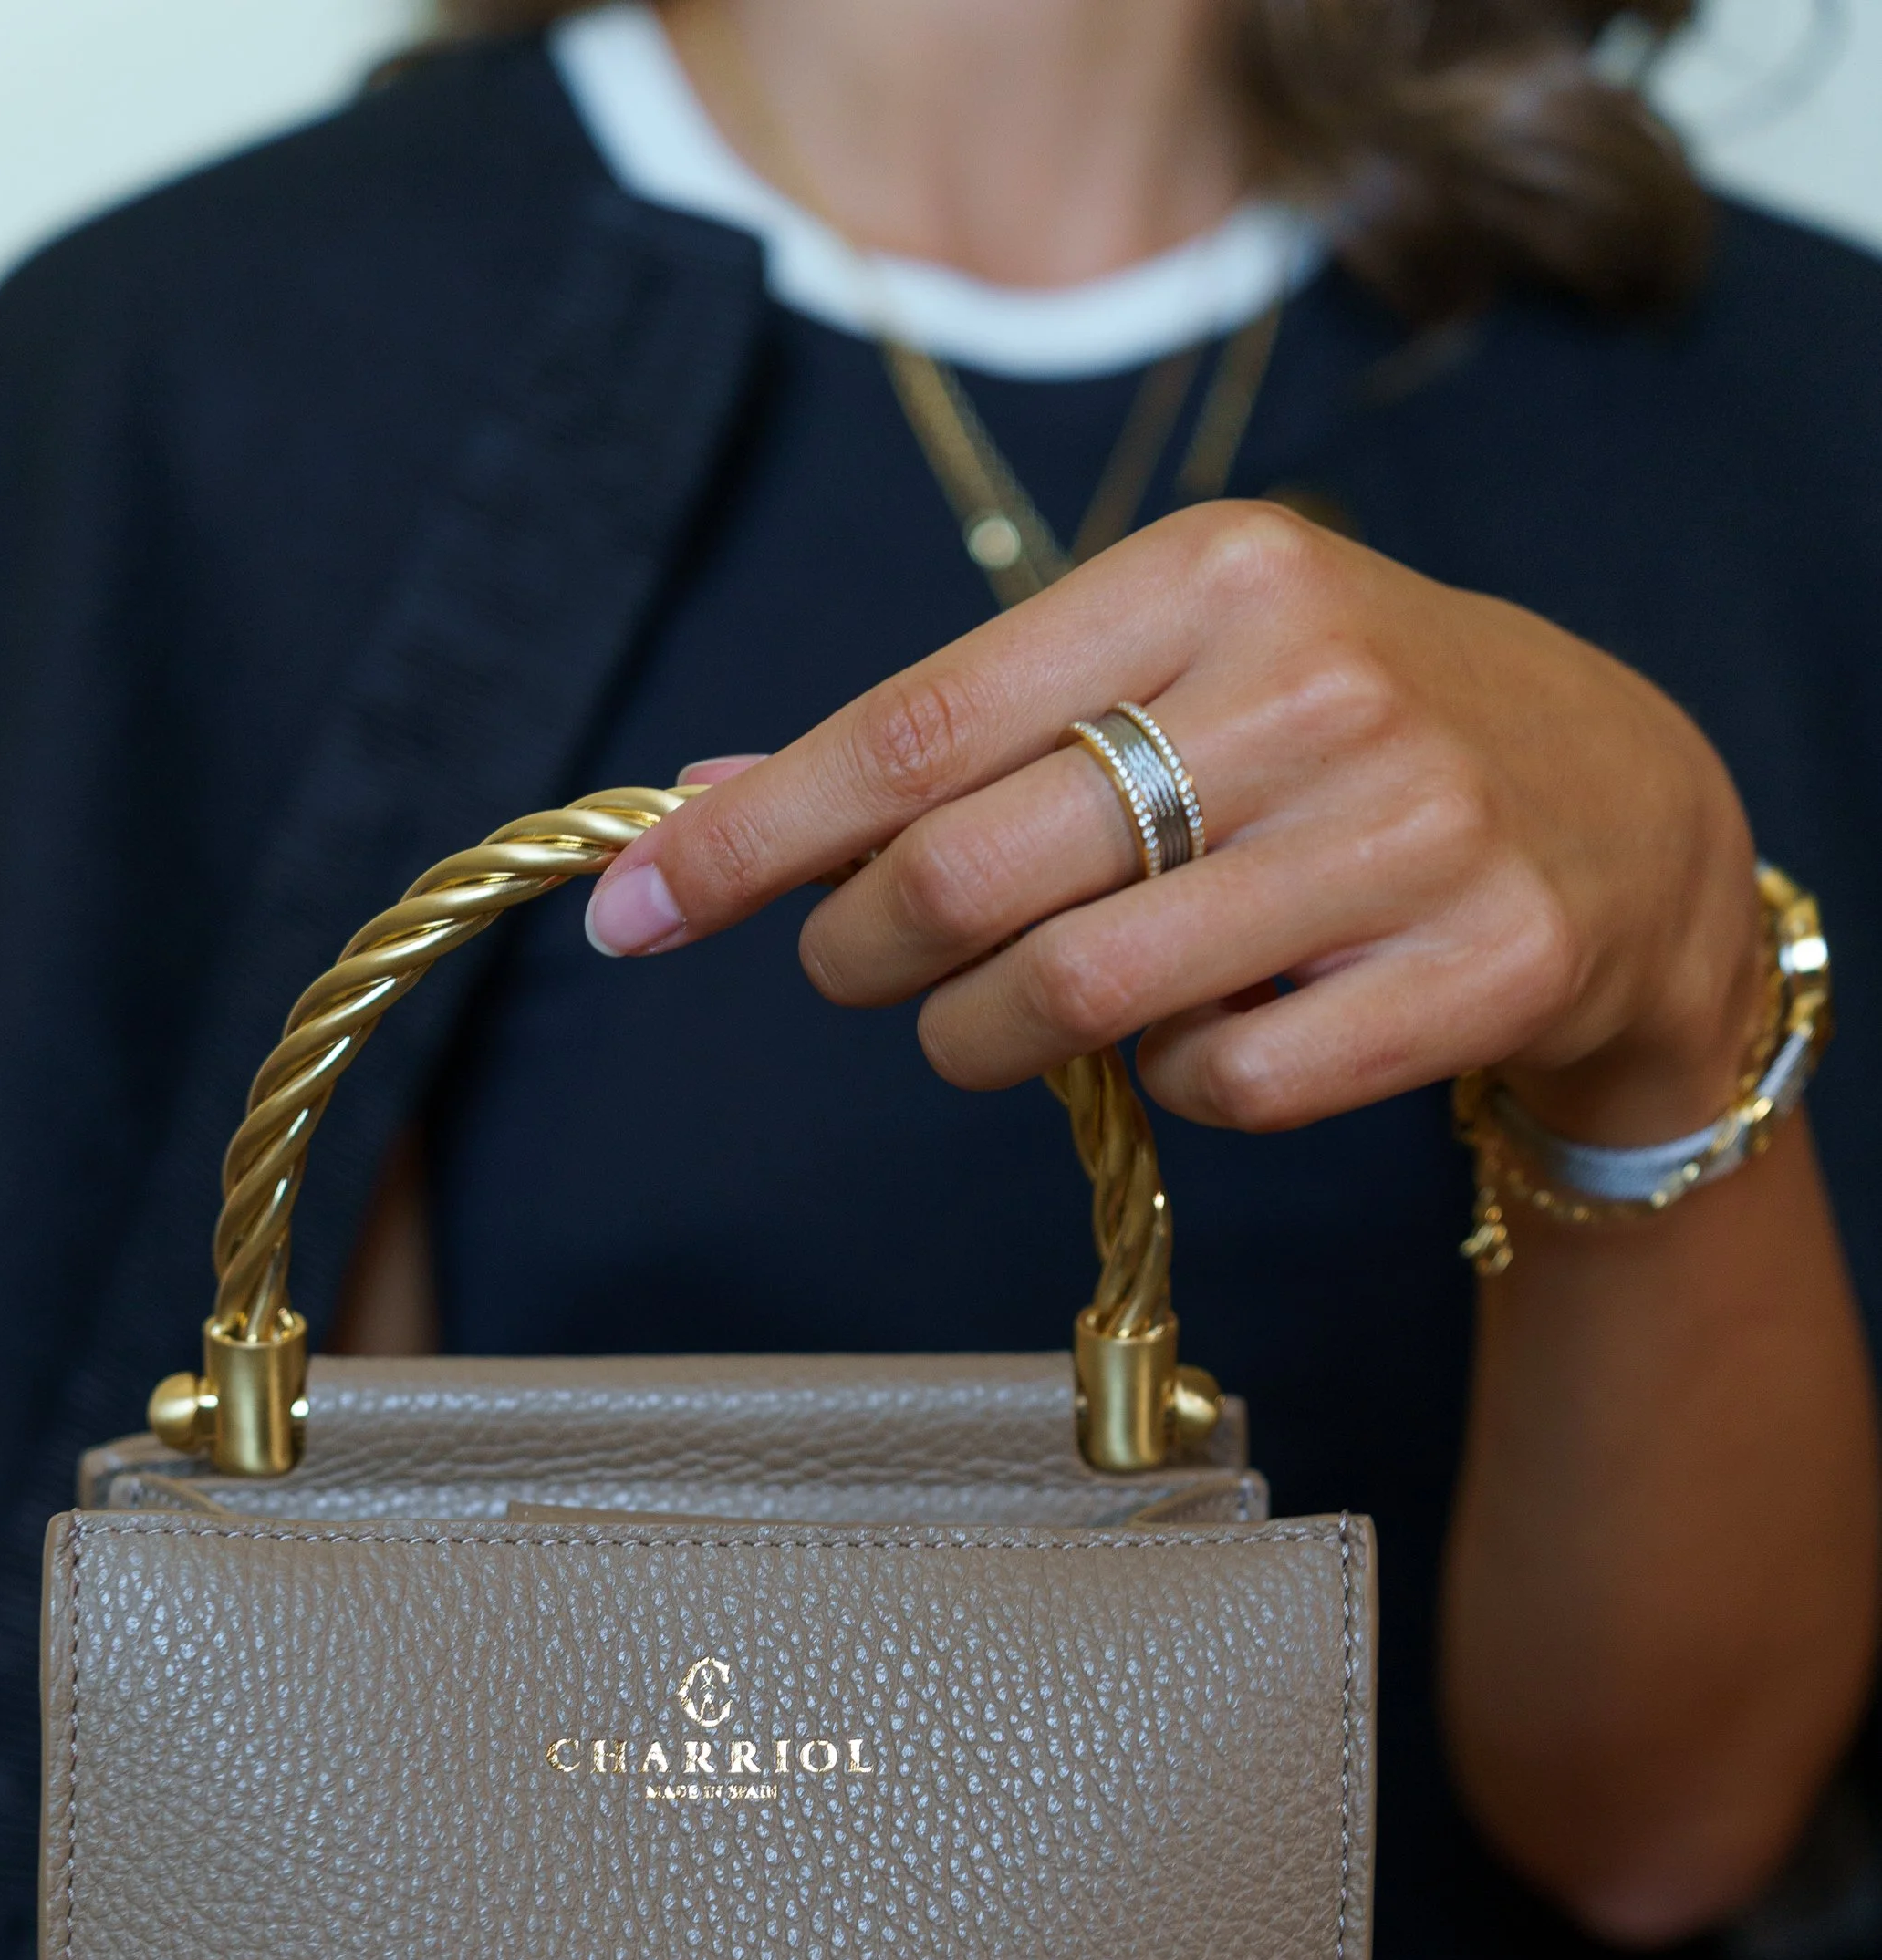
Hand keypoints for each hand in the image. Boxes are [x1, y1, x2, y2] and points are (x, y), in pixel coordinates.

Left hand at [586, 501, 1763, 1150]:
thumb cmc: (1337, 740)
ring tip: (1008, 1017)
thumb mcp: (1169, 670)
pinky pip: (1222, 1088)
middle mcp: (1314, 682)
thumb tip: (703, 809)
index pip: (919, 724)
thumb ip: (956, 738)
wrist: (1624, 812)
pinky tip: (1199, 1036)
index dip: (754, 839)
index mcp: (1211, 574)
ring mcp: (1408, 828)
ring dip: (990, 1040)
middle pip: (975, 877)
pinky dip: (1166, 1090)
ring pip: (1080, 998)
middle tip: (863, 971)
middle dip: (867, 954)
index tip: (630, 915)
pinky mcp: (1480, 966)